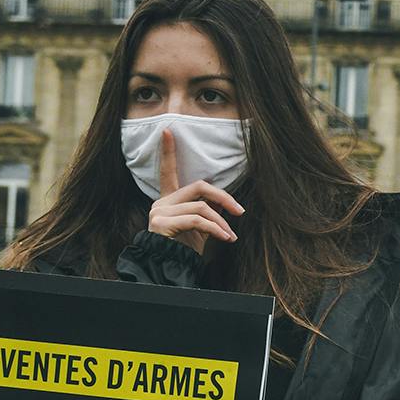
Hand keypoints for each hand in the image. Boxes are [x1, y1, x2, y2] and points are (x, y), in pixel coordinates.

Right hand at [147, 127, 242, 254]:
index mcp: (169, 199)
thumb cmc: (185, 248)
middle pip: (199, 186)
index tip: (168, 131)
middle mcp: (161, 201)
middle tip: (240, 212)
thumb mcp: (200, 227)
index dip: (168, 151)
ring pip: (201, 206)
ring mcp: (159, 211)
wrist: (168, 268)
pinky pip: (196, 220)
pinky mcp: (161, 223)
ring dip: (222, 222)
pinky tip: (225, 238)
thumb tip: (222, 200)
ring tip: (230, 236)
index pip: (168, 171)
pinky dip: (215, 228)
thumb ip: (207, 209)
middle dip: (224, 197)